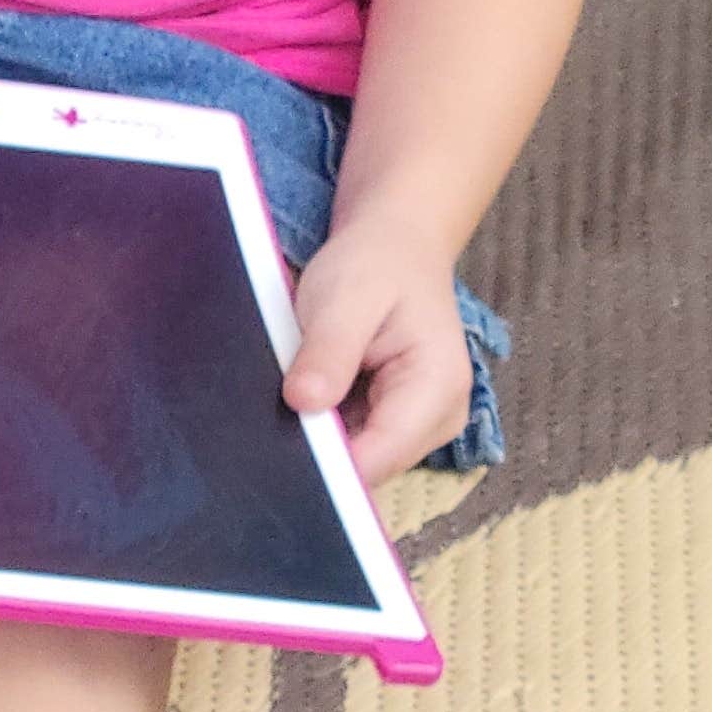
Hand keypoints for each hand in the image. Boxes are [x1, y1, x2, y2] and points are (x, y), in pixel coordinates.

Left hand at [283, 225, 471, 484]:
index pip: (382, 455)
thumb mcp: (344, 296)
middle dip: (323, 451)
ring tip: (291, 400)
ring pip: (361, 459)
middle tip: (271, 420)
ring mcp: (421, 424)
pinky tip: (305, 400)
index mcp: (437, 388)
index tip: (278, 456)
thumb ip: (328, 351)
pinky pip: (357, 442)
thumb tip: (303, 403)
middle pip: (372, 465)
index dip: (331, 465)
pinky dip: (327, 427)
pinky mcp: (398, 421)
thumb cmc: (374, 264)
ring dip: (323, 439)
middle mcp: (440, 418)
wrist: (394, 245)